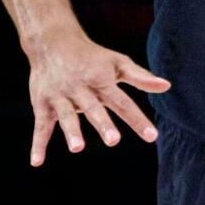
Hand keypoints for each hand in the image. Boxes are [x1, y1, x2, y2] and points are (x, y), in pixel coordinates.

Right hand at [25, 26, 168, 164]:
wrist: (52, 42)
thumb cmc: (92, 57)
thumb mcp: (118, 63)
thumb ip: (141, 77)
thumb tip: (167, 86)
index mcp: (102, 80)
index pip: (123, 102)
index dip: (137, 119)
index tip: (152, 136)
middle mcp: (81, 89)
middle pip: (94, 108)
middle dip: (103, 124)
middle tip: (113, 141)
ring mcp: (60, 96)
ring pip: (66, 116)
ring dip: (71, 132)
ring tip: (77, 148)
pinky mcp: (42, 104)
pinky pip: (40, 126)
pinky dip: (38, 144)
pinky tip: (37, 162)